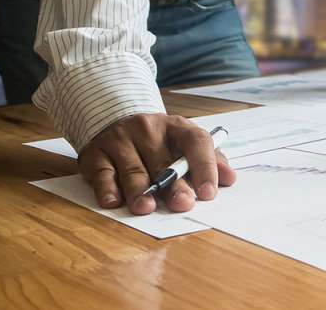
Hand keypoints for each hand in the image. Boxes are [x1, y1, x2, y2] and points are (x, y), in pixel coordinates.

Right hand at [78, 114, 235, 214]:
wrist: (116, 118)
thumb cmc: (160, 140)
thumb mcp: (185, 142)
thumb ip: (210, 159)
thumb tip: (229, 179)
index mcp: (177, 127)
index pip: (196, 141)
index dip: (205, 166)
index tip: (209, 192)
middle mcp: (148, 130)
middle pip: (163, 161)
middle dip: (174, 186)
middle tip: (182, 204)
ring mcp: (120, 140)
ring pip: (132, 169)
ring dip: (140, 190)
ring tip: (146, 208)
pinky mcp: (96, 153)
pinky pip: (102, 173)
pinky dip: (107, 189)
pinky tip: (113, 201)